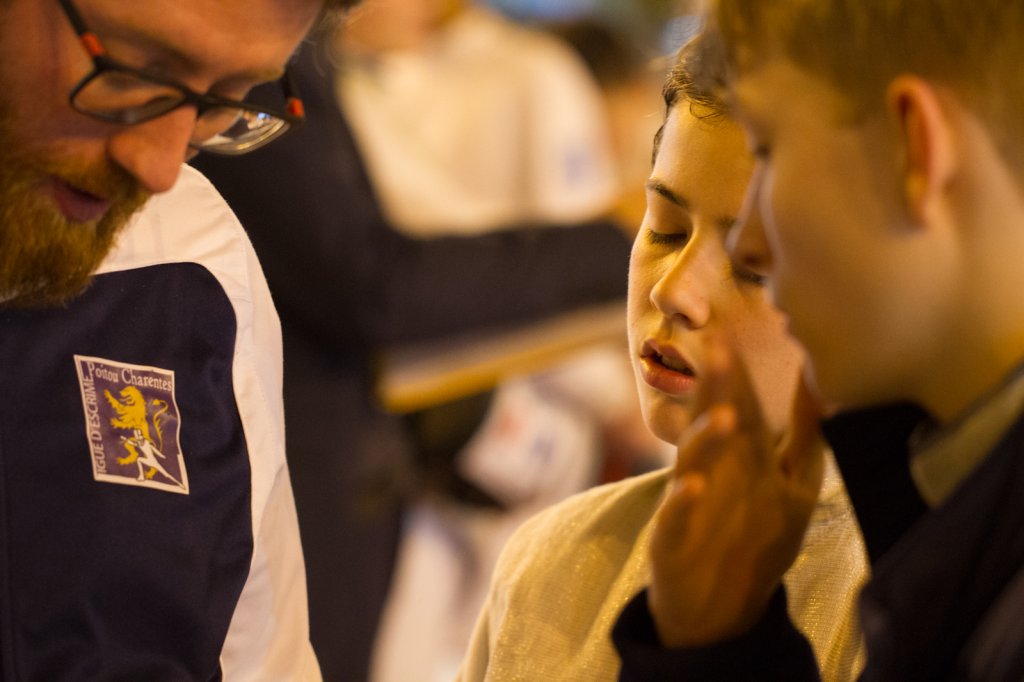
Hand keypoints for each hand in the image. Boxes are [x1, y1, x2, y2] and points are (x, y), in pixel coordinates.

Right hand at [647, 334, 824, 646]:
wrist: (720, 609)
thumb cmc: (754, 538)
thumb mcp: (791, 482)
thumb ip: (804, 433)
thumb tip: (821, 378)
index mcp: (738, 454)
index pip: (738, 404)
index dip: (739, 372)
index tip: (737, 333)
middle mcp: (709, 468)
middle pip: (711, 420)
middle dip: (715, 388)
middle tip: (719, 350)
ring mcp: (688, 500)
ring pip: (693, 461)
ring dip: (706, 440)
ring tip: (726, 420)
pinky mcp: (672, 536)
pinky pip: (675, 515)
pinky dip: (682, 502)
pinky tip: (691, 488)